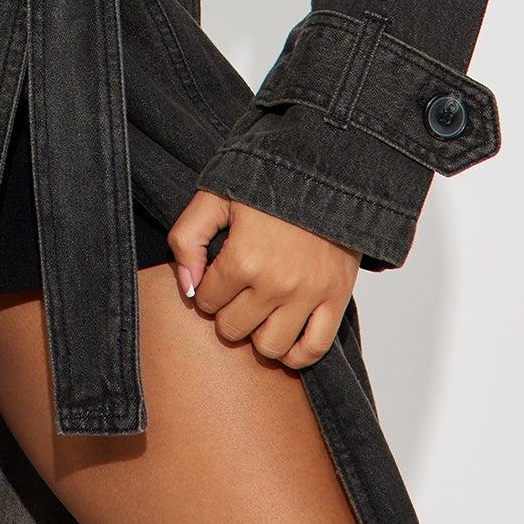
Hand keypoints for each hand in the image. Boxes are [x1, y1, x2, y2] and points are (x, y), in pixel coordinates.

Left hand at [167, 188, 361, 369]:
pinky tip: (286, 336)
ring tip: (259, 312)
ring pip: (270, 347)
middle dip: (228, 313)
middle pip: (234, 329)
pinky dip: (297, 353)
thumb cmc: (265, 181)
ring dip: (258, 335)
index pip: (207, 302)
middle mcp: (275, 283)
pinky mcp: (336, 297)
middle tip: (236, 293)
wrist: (324, 170)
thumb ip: (187, 238)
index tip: (216, 276)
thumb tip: (187, 287)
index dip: (206, 290)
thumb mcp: (214, 196)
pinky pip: (314, 349)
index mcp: (243, 257)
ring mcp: (308, 294)